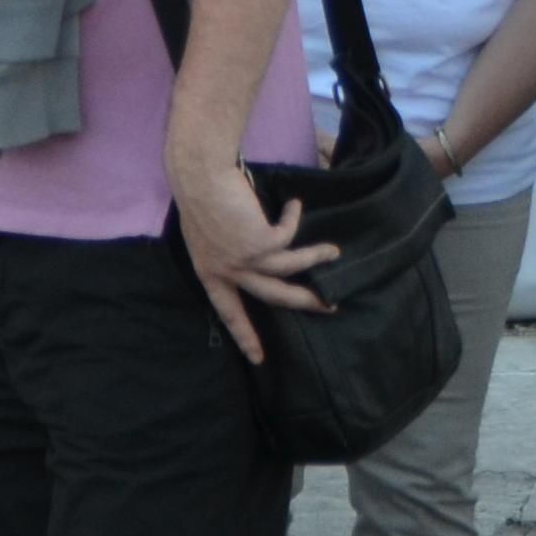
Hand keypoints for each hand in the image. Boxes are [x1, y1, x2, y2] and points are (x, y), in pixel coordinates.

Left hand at [171, 160, 339, 364]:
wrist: (201, 177)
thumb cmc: (201, 198)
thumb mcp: (208, 235)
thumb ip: (227, 252)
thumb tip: (254, 259)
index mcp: (210, 273)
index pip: (228, 311)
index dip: (244, 334)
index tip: (257, 358)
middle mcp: (228, 271)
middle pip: (272, 297)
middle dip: (304, 302)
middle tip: (329, 307)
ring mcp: (246, 259)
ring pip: (291, 270)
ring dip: (316, 259)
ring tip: (334, 253)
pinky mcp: (263, 243)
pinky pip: (290, 235)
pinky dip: (293, 217)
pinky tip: (293, 205)